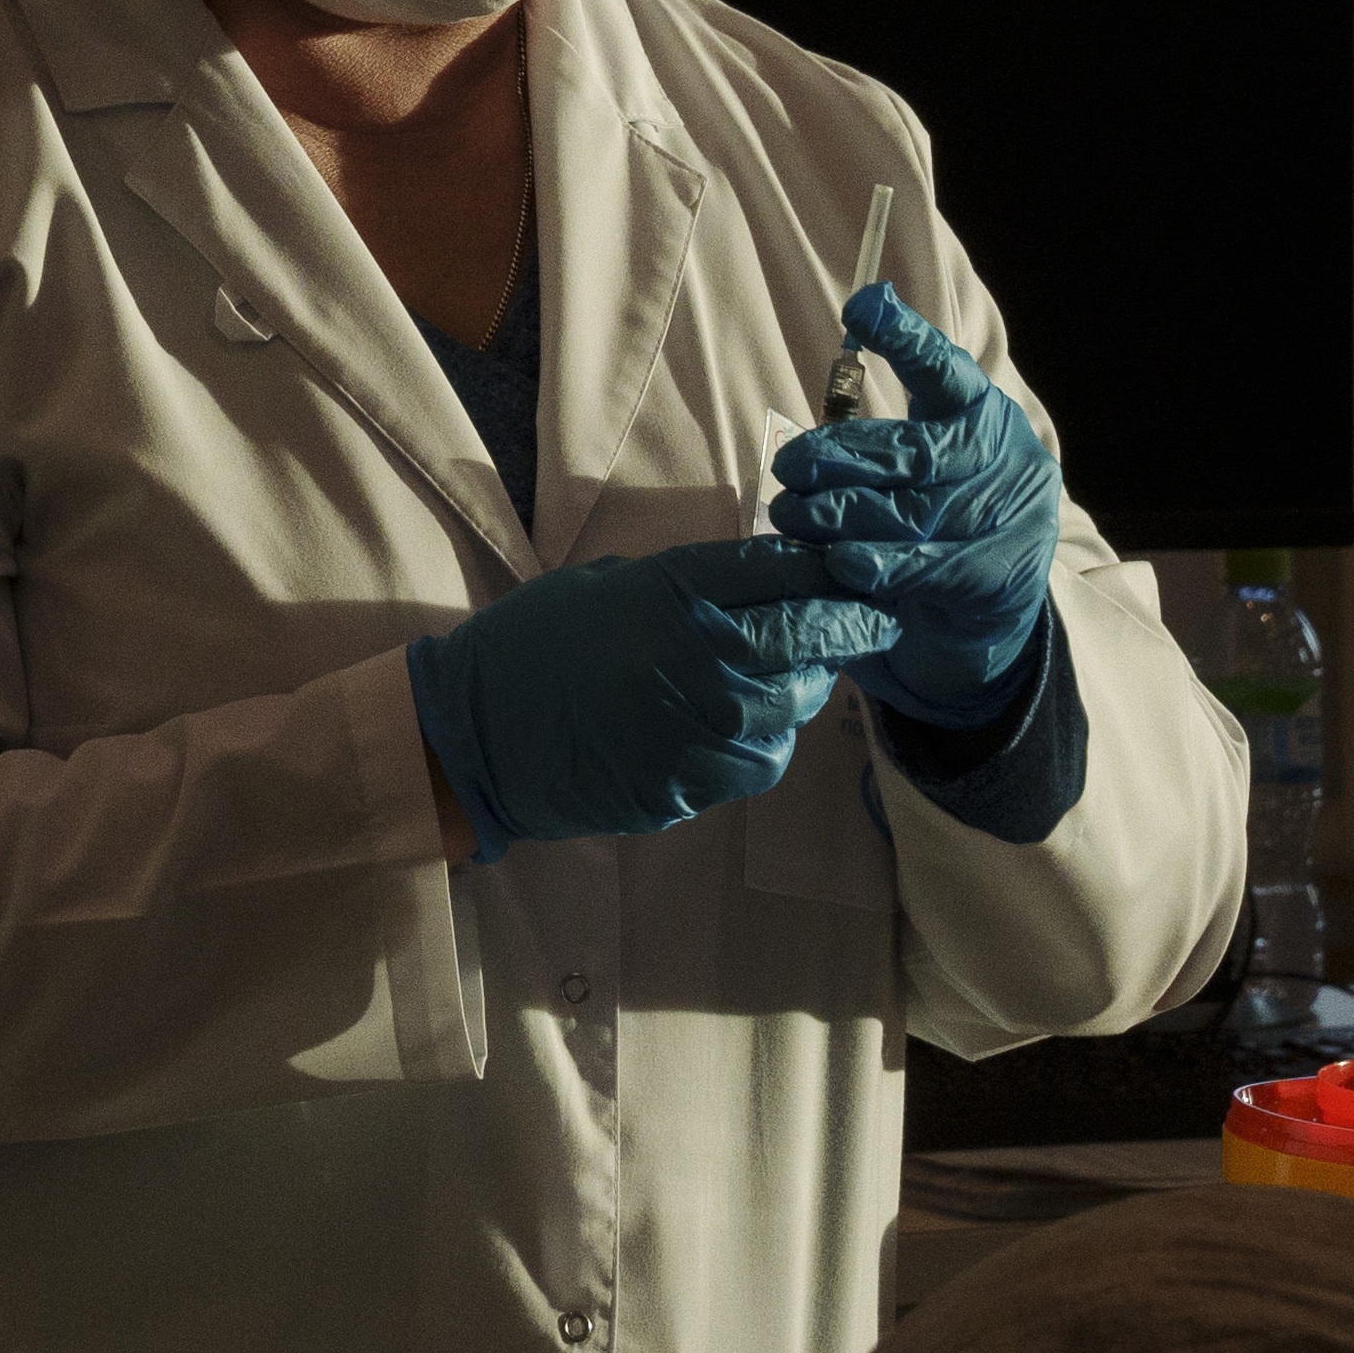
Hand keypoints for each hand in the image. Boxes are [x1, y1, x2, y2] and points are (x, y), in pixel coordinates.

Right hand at [405, 534, 897, 854]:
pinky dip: (771, 741)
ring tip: (809, 672)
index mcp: (668, 594)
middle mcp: (694, 659)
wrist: (477, 737)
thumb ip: (682, 583)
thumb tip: (758, 578)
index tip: (853, 565)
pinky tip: (759, 727)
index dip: (827, 565)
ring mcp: (694, 731)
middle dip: (852, 622)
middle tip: (876, 619)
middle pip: (806, 634)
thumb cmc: (533, 646)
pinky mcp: (687, 787)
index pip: (779, 569)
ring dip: (809, 685)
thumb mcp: (605, 585)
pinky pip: (760, 763)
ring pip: (793, 705)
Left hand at [771, 280, 1060, 728]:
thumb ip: (876, 442)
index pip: (946, 369)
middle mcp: (1009, 456)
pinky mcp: (1006, 575)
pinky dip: (883, 564)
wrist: (988, 612)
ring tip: (792, 517)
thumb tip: (805, 431)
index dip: (906, 338)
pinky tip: (840, 562)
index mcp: (983, 413)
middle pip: (919, 450)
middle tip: (787, 465)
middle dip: (843, 456)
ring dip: (844, 514)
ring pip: (917, 511)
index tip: (860, 309)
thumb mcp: (916, 467)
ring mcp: (1014, 517)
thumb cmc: (935, 521)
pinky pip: (933, 567)